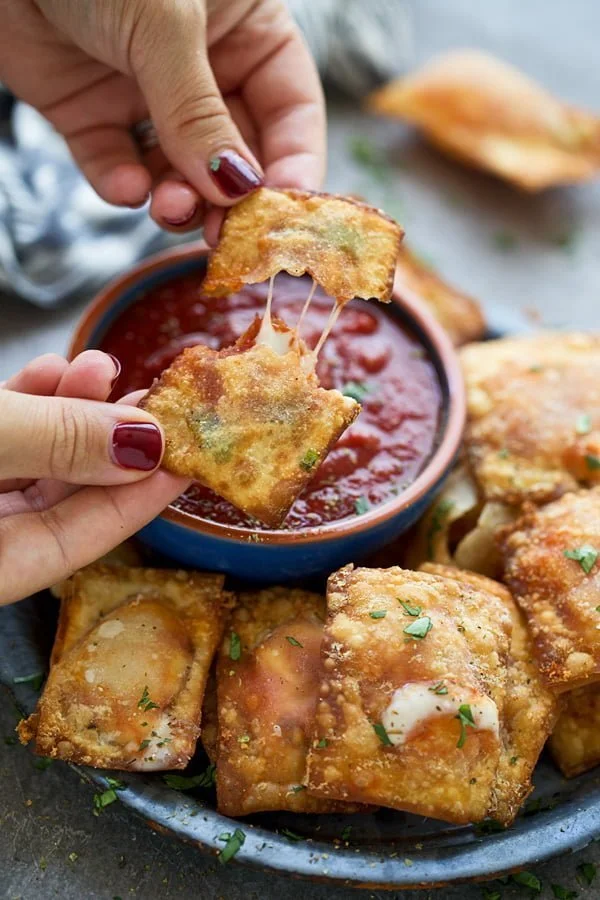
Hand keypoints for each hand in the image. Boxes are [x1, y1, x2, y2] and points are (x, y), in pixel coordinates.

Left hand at [0, 0, 324, 238]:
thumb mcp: (167, 25)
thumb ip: (200, 114)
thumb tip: (236, 190)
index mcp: (246, 29)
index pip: (290, 110)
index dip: (294, 164)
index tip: (282, 214)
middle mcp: (203, 67)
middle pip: (236, 154)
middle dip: (229, 198)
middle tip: (223, 234)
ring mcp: (146, 95)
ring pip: (177, 172)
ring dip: (177, 201)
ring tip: (168, 208)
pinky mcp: (91, 116)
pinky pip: (116, 166)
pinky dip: (121, 186)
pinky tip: (124, 186)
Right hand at [0, 352, 188, 604]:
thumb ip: (51, 441)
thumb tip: (142, 441)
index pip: (76, 542)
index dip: (138, 499)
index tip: (189, 459)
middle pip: (57, 500)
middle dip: (112, 444)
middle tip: (159, 404)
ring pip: (30, 460)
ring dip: (70, 409)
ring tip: (100, 369)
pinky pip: (1, 434)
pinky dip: (27, 400)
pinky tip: (54, 370)